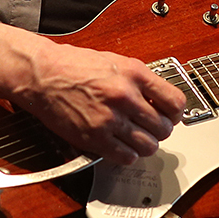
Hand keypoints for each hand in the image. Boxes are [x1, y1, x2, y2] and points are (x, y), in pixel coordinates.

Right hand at [0, 24, 187, 165]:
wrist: (42, 74)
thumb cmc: (73, 65)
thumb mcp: (115, 61)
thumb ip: (139, 80)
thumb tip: (159, 100)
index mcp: (134, 73)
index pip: (174, 102)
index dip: (176, 113)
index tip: (171, 116)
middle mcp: (125, 96)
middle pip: (164, 128)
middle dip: (160, 130)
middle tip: (151, 128)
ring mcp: (110, 119)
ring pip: (148, 146)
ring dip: (146, 145)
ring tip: (137, 138)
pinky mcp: (94, 138)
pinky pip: (126, 157)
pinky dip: (128, 155)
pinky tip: (122, 146)